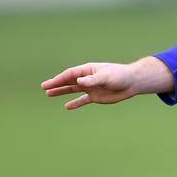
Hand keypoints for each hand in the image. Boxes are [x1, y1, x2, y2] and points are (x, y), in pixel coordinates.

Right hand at [41, 57, 173, 109]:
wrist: (132, 83)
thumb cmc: (120, 76)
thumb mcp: (106, 77)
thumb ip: (92, 80)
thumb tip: (79, 82)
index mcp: (88, 70)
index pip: (70, 75)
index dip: (58, 79)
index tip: (48, 84)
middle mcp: (87, 78)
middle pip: (68, 81)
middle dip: (56, 84)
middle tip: (44, 87)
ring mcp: (91, 87)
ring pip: (73, 90)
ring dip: (62, 92)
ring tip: (49, 94)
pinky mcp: (96, 96)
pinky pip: (83, 100)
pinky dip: (75, 103)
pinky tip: (67, 106)